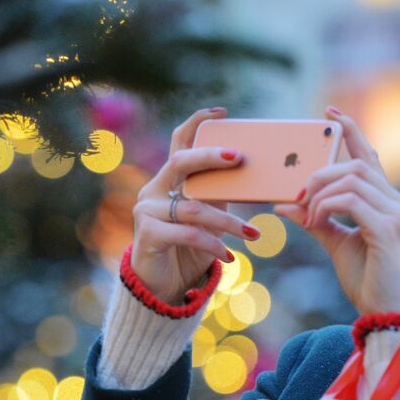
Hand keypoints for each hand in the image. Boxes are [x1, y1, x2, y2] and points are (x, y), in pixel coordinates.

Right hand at [131, 107, 258, 303]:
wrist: (161, 287)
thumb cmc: (187, 249)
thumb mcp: (207, 218)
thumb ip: (218, 196)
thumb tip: (253, 176)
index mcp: (169, 180)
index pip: (179, 142)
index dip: (197, 123)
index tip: (222, 112)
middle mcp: (153, 189)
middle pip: (181, 162)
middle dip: (211, 157)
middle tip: (239, 157)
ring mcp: (146, 211)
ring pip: (194, 207)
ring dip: (228, 221)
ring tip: (251, 234)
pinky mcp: (147, 235)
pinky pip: (188, 234)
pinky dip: (213, 245)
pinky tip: (228, 256)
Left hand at [272, 107, 399, 316]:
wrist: (387, 317)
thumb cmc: (369, 282)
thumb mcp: (337, 245)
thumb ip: (316, 221)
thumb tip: (285, 203)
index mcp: (388, 203)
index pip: (369, 157)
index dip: (351, 132)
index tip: (330, 115)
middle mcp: (397, 202)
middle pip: (354, 164)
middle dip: (320, 174)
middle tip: (299, 198)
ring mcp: (396, 214)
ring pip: (351, 178)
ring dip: (320, 193)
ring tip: (309, 216)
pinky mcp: (388, 229)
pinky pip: (350, 200)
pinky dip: (326, 206)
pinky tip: (317, 221)